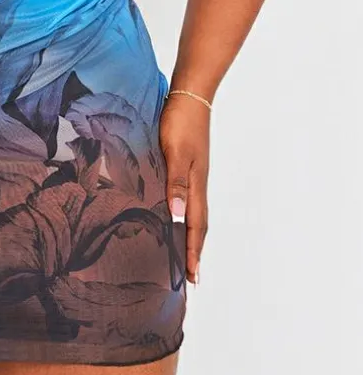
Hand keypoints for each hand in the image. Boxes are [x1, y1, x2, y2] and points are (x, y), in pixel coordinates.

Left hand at [159, 94, 210, 284]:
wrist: (189, 95)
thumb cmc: (180, 122)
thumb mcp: (175, 153)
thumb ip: (176, 184)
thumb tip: (178, 217)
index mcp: (196, 187)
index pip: (196, 228)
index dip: (193, 253)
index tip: (192, 278)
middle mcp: (197, 187)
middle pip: (199, 227)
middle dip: (195, 253)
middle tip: (191, 279)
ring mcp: (194, 179)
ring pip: (195, 217)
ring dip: (191, 239)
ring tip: (186, 258)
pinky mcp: (188, 170)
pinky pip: (188, 204)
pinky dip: (185, 220)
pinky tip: (177, 223)